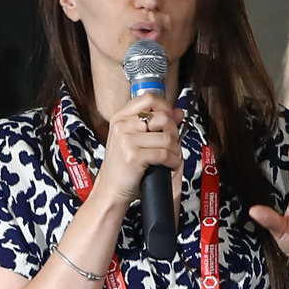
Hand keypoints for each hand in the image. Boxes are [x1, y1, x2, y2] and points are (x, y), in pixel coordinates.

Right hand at [91, 95, 184, 212]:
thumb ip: (156, 124)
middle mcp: (121, 125)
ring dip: (175, 150)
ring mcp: (126, 140)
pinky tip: (168, 165)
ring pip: (166, 138)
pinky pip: (165, 154)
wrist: (110, 190)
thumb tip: (178, 112)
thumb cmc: (123, 167)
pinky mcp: (134, 155)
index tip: (171, 118)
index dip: (165, 107)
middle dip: (174, 132)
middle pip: (162, 117)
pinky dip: (172, 162)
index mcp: (120, 117)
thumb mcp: (135, 140)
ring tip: (171, 157)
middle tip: (172, 144)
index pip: (149, 98)